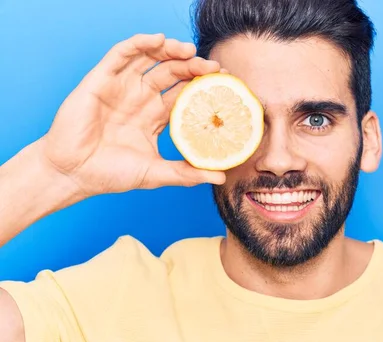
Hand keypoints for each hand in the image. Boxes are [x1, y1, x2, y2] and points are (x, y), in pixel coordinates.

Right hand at [39, 33, 225, 196]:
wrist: (72, 174)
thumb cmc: (110, 174)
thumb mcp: (155, 174)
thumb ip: (186, 173)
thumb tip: (220, 175)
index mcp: (155, 116)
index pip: (184, 93)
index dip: (203, 85)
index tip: (225, 82)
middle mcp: (140, 98)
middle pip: (172, 73)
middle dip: (193, 67)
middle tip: (212, 66)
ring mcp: (121, 87)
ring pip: (150, 59)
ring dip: (170, 50)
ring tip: (190, 51)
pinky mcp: (100, 80)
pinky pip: (121, 54)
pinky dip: (139, 43)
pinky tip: (158, 41)